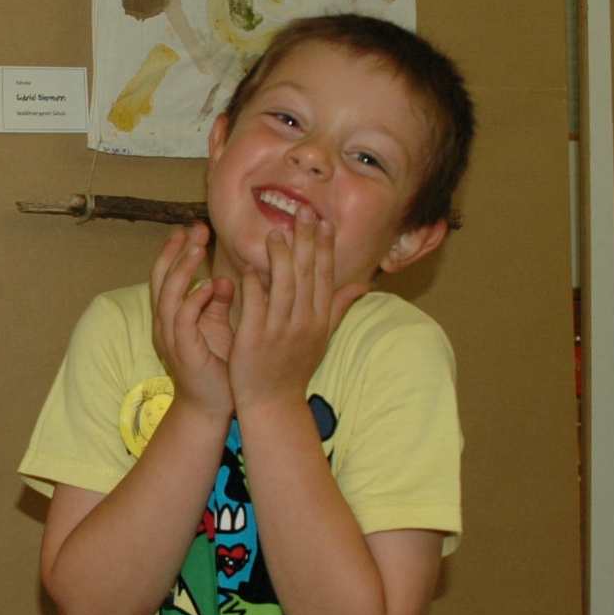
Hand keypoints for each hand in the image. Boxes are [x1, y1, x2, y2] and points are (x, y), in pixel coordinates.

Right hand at [147, 225, 234, 421]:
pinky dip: (192, 300)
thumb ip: (218, 303)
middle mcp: (165, 322)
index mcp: (173, 315)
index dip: (177, 252)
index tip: (193, 229)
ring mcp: (170, 336)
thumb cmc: (217, 367)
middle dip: (177, 252)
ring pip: (168, 294)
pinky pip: (182, 319)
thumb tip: (223, 279)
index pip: (169, 275)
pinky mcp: (181, 350)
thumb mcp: (219, 328)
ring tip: (197, 247)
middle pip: (162, 278)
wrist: (211, 406)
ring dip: (183, 270)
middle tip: (194, 228)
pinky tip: (206, 286)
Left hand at [226, 220, 369, 413]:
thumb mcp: (322, 337)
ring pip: (283, 287)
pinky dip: (254, 285)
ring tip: (275, 234)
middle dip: (306, 241)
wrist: (273, 402)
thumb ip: (338, 307)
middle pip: (306, 275)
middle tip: (304, 212)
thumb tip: (363, 284)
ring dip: (280, 258)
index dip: (324, 248)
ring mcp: (279, 330)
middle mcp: (304, 322)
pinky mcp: (255, 338)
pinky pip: (256, 305)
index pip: (324, 276)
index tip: (324, 222)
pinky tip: (250, 267)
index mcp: (319, 319)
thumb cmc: (294, 368)